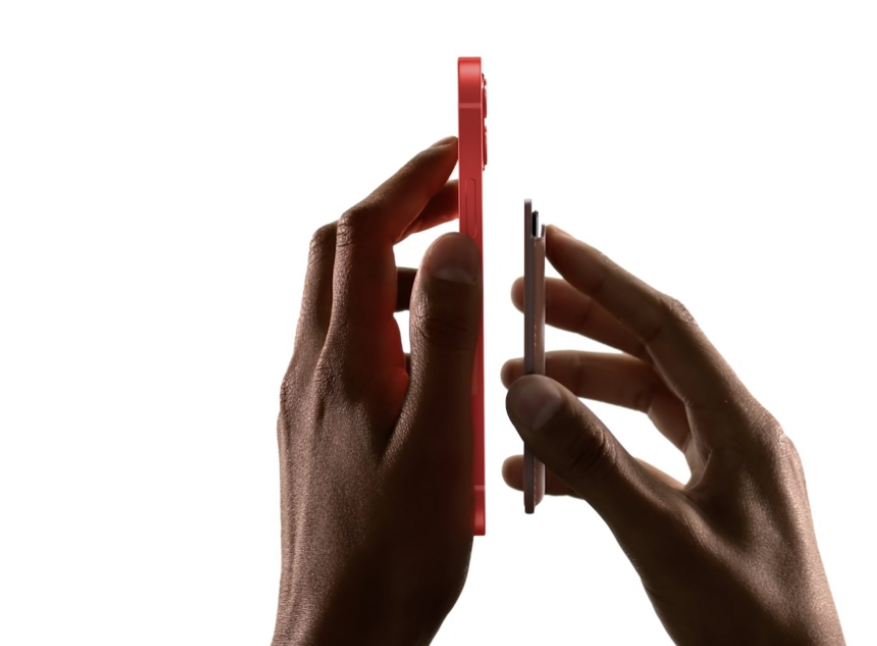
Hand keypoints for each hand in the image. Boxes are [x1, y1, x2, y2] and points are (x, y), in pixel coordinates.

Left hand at [272, 137, 479, 645]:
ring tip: (464, 283)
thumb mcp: (441, 439)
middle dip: (399, 207)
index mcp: (344, 362)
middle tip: (461, 198)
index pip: (365, 233)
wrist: (340, 631)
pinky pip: (350, 342)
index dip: (409, 180)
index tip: (457, 151)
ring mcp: (309, 396)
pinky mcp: (317, 422)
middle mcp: (313, 367)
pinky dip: (392, 316)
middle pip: (342, 250)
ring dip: (400, 266)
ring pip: (345, 296)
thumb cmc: (395, 553)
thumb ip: (446, 335)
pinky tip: (437, 357)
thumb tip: (452, 243)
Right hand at [500, 226, 844, 644]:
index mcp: (740, 426)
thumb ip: (594, 463)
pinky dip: (590, 453)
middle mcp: (734, 434)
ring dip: (580, 389)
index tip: (554, 244)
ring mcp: (721, 469)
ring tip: (517, 383)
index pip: (667, 327)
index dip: (607, 280)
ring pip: (642, 405)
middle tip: (522, 302)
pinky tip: (540, 470)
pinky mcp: (705, 502)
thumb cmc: (749, 622)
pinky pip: (640, 457)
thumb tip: (529, 393)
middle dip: (585, 324)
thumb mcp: (663, 536)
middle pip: (651, 356)